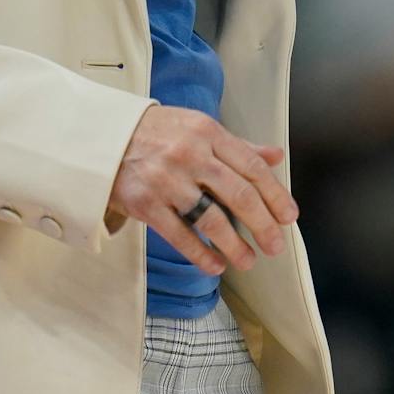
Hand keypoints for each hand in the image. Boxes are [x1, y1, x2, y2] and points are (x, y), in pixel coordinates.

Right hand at [108, 105, 298, 275]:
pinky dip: (201, 253)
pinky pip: (180, 235)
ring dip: (235, 245)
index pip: (252, 167)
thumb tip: (275, 156)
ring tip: (249, 261)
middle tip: (276, 245)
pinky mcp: (145, 204)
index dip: (275, 195)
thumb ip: (238, 146)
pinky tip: (216, 265)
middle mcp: (190, 155)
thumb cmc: (158, 132)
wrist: (104, 137)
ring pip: (211, 218)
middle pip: (238, 194)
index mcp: (208, 133)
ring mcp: (167, 181)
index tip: (289, 217)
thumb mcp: (199, 127)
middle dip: (263, 224)